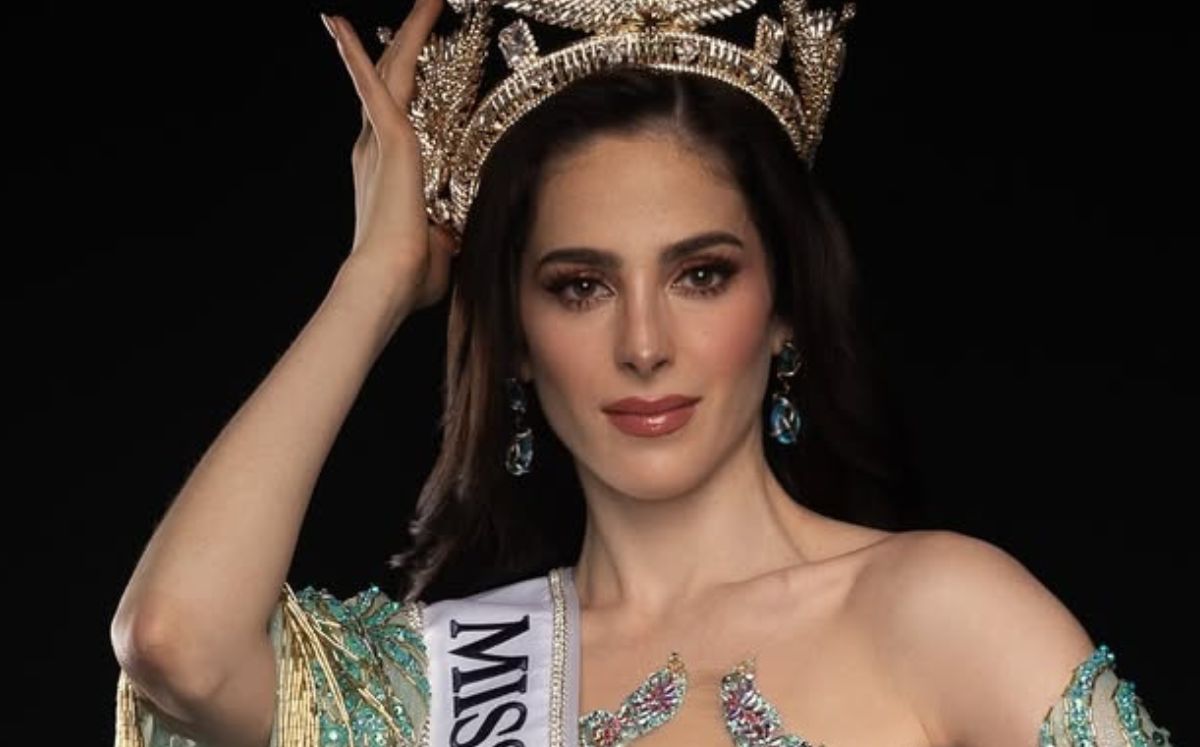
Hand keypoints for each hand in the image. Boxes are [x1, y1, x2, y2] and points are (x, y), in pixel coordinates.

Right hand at [322, 1, 455, 311]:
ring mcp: (379, 142)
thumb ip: (448, 231)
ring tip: (427, 0)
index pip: (398, 112)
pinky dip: (359, 54)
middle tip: (427, 6)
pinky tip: (342, 26)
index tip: (417, 55)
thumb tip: (459, 237)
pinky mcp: (388, 140)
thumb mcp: (442, 245)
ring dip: (407, 31)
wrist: (388, 283)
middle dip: (409, 40)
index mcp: (388, 169)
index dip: (407, 80)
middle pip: (393, 79)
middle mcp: (375, 148)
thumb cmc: (411, 276)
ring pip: (392, 71)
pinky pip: (373, 85)